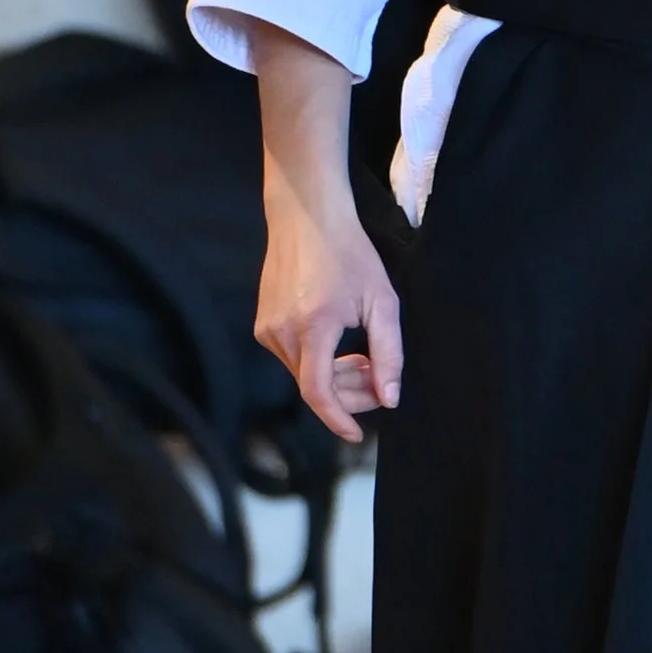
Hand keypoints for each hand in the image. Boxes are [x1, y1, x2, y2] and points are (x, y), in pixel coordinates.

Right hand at [252, 24, 401, 442]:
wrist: (306, 217)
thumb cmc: (350, 254)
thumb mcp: (382, 302)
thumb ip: (388, 354)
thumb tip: (389, 399)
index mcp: (313, 328)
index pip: (319, 394)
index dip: (339, 420)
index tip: (358, 435)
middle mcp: (281, 333)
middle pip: (314, 387)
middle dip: (350, 394)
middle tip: (379, 381)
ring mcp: (266, 329)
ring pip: (303, 375)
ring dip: (335, 377)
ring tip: (363, 355)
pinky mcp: (262, 325)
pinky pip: (293, 359)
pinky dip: (319, 362)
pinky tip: (341, 343)